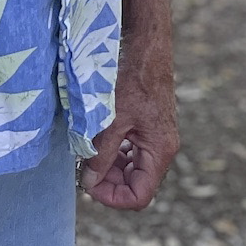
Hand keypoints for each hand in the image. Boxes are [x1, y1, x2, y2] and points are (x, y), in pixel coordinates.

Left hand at [82, 69, 178, 210]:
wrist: (146, 47)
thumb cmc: (133, 79)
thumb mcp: (112, 120)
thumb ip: (100, 155)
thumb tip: (88, 182)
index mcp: (159, 151)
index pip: (139, 196)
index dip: (112, 197)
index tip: (89, 185)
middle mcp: (161, 148)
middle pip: (135, 184)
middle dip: (108, 181)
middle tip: (83, 167)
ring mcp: (155, 138)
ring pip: (131, 169)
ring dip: (109, 166)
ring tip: (88, 152)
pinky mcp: (148, 127)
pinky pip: (131, 152)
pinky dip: (114, 152)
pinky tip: (98, 139)